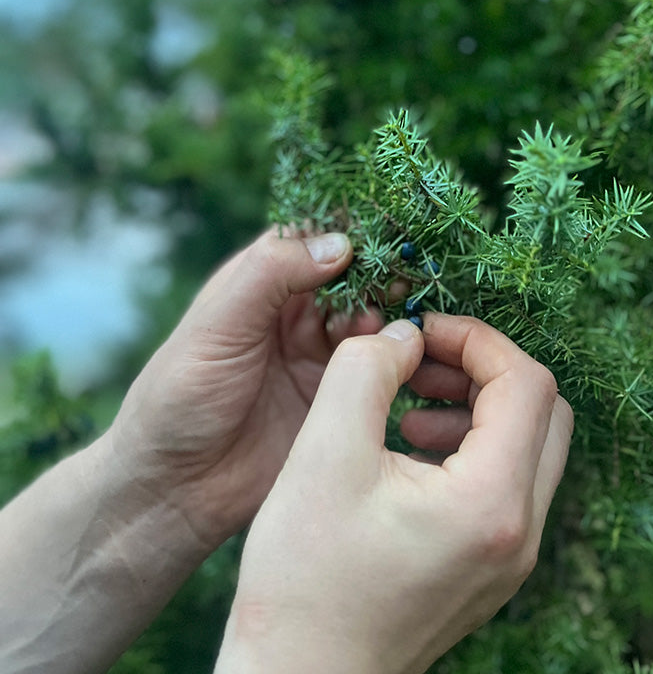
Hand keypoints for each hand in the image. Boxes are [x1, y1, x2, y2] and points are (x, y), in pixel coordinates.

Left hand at [106, 228, 381, 550]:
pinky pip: (377, 364)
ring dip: (389, 313)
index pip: (310, 240)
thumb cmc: (179, 397)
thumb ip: (270, 276)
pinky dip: (396, 352)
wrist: (177, 489)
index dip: (347, 231)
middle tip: (406, 279)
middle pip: (350, 278)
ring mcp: (318, 354)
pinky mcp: (338, 394)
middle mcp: (293, 314)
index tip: (388, 226)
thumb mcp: (217, 326)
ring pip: (369, 318)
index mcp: (258, 284)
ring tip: (404, 319)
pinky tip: (412, 350)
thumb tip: (339, 242)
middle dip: (378, 274)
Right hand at [215, 313, 572, 673]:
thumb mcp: (323, 455)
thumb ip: (365, 371)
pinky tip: (411, 447)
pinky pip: (507, 483)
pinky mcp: (492, 568)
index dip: (478, 339)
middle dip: (485, 369)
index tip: (423, 331)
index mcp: (491, 504)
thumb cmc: (304, 579)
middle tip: (423, 361)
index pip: (526, 384)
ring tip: (412, 404)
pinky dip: (473, 445)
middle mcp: (520, 534)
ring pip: (529, 446)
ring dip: (480, 406)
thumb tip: (404, 334)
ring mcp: (512, 557)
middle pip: (543, 412)